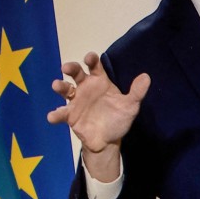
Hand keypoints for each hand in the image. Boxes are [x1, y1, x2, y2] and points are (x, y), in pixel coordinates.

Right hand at [47, 52, 149, 181]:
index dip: (91, 59)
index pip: (95, 66)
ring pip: (65, 89)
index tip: (89, 57)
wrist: (108, 141)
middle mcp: (85, 88)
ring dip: (60, 86)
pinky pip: (61, 113)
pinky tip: (52, 116)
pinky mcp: (70, 115)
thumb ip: (136, 92)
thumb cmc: (118, 119)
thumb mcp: (130, 106)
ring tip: (56, 85)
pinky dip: (55, 114)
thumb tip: (146, 76)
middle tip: (66, 67)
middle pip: (76, 73)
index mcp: (100, 81)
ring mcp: (76, 101)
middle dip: (71, 68)